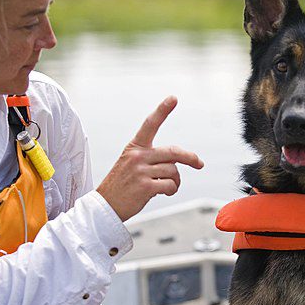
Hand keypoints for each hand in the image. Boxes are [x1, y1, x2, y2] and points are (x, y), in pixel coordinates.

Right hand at [97, 96, 203, 221]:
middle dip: (190, 158)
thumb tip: (177, 163)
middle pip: (174, 152)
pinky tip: (164, 193)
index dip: (163, 110)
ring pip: (173, 171)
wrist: (105, 206)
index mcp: (134, 147)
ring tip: (166, 187)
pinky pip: (170, 185)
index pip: (150, 124)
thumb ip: (152, 158)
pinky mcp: (145, 187)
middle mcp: (138, 156)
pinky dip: (171, 190)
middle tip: (199, 163)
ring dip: (175, 181)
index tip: (173, 98)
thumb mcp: (131, 164)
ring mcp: (141, 171)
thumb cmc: (121, 185)